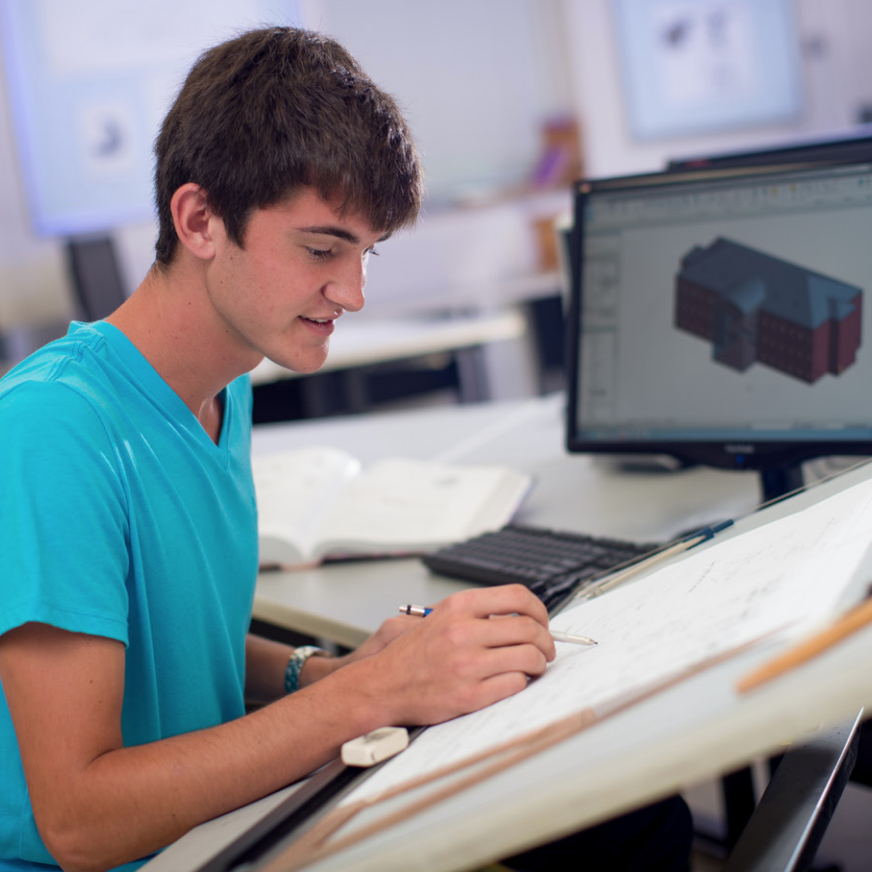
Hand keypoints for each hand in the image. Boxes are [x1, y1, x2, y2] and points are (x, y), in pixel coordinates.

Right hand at [346, 584, 554, 726]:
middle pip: (529, 629)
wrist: (383, 685)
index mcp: (458, 607)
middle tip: (546, 649)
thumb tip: (522, 614)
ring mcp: (466, 665)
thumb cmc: (413, 653)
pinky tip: (514, 681)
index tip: (542, 621)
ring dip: (539, 664)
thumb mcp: (441, 617)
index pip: (517, 597)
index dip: (539, 609)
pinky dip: (522, 682)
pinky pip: (515, 684)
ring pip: (528, 658)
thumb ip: (478, 612)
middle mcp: (463, 632)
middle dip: (546, 641)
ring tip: (533, 667)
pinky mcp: (468, 696)